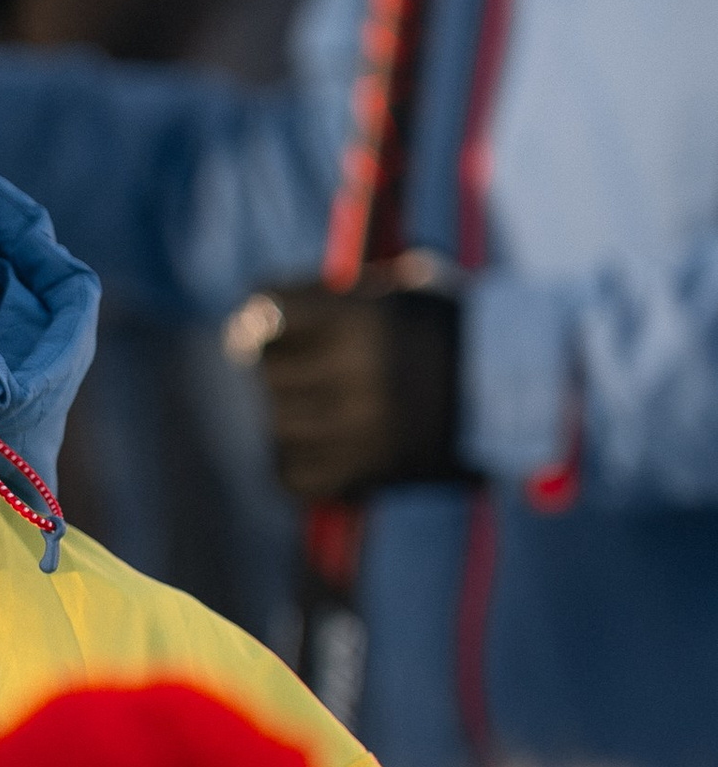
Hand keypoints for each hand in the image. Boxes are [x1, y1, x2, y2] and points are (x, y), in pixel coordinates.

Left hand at [226, 272, 466, 502]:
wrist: (511, 392)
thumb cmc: (445, 331)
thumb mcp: (397, 290)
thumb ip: (329, 299)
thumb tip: (254, 315)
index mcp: (362, 316)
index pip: (266, 312)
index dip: (256, 321)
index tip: (255, 332)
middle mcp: (358, 369)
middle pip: (266, 370)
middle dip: (275, 369)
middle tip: (296, 373)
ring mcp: (363, 424)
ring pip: (277, 425)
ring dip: (286, 418)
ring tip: (309, 412)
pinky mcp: (371, 467)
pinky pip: (296, 476)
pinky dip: (295, 467)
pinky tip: (315, 451)